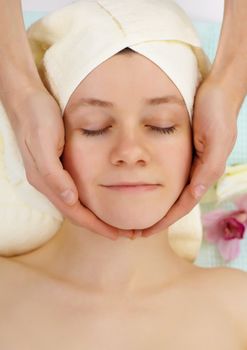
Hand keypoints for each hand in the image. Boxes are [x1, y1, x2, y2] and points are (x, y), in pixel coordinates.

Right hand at [4, 86, 133, 239]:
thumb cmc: (37, 117)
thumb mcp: (44, 142)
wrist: (25, 98)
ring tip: (115, 221)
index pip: (74, 212)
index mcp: (45, 180)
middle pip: (76, 213)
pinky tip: (101, 197)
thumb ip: (54, 174)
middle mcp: (48, 182)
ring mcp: (51, 175)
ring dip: (95, 215)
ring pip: (75, 204)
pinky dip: (89, 200)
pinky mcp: (56, 166)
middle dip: (98, 225)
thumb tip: (71, 200)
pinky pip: (74, 190)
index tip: (116, 234)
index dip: (95, 225)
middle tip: (123, 232)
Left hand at [141, 76, 238, 236]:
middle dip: (158, 218)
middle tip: (135, 231)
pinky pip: (169, 176)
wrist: (218, 90)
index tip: (145, 232)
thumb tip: (195, 192)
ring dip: (156, 206)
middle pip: (175, 203)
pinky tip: (143, 189)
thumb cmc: (217, 113)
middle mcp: (198, 172)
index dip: (165, 220)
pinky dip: (157, 187)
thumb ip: (208, 167)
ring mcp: (191, 163)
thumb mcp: (215, 140)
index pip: (183, 205)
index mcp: (205, 172)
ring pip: (171, 192)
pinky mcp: (184, 153)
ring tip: (136, 216)